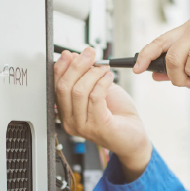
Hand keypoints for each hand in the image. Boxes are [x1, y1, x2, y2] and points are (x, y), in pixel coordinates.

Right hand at [54, 47, 152, 178]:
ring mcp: (83, 126)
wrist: (133, 137)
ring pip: (79, 91)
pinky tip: (109, 77)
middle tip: (89, 54)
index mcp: (67, 112)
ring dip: (93, 74)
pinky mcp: (98, 126)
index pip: (56, 86)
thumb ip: (86, 77)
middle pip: (64, 87)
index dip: (61, 67)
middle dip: (77, 66)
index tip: (70, 53)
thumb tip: (75, 58)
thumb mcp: (98, 90)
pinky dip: (102, 83)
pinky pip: (95, 98)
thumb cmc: (117, 116)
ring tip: (104, 68)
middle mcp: (71, 121)